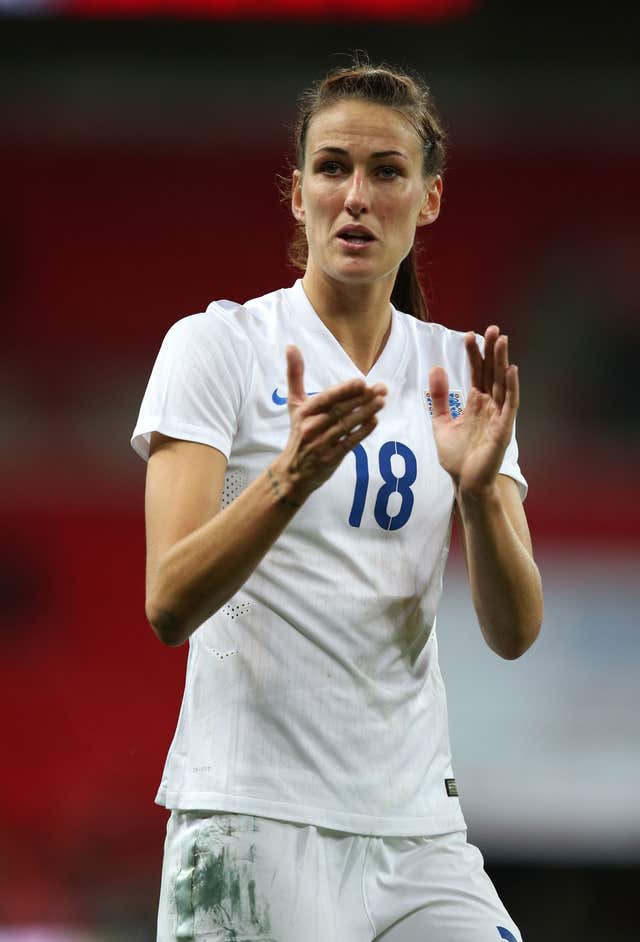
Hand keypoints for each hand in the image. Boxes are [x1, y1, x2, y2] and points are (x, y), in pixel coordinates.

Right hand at [271, 345, 386, 502]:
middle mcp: (311, 427)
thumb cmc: (297, 432)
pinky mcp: (330, 458)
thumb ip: (295, 375)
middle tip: (382, 389)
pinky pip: (349, 442)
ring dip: (366, 412)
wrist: (292, 472)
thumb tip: (290, 346)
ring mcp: (321, 444)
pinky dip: (363, 431)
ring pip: (346, 425)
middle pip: (340, 410)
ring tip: (382, 401)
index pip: (327, 399)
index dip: (345, 391)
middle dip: (362, 399)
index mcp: (304, 412)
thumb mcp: (293, 404)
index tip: (362, 382)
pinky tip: (374, 421)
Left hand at [428, 326, 518, 496]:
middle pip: (492, 373)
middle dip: (492, 351)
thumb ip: (439, 398)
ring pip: (502, 383)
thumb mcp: (441, 423)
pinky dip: (511, 387)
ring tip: (503, 340)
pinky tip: (511, 370)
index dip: (473, 355)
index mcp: (475, 403)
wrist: (465, 483)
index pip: (476, 373)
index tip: (469, 335)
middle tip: (493, 328)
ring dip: (503, 362)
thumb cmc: (456, 457)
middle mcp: (489, 406)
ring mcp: (498, 416)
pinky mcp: (504, 429)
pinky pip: (510, 405)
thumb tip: (436, 369)